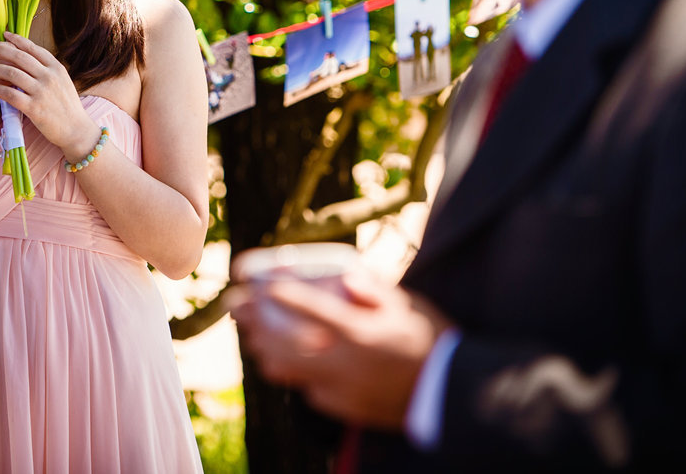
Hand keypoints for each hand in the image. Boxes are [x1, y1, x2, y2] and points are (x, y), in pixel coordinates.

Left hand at [0, 32, 97, 159]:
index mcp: (56, 67)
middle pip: (19, 57)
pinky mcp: (34, 108)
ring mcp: (41, 92)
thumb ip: (47, 69)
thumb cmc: (68, 106)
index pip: (33, 48)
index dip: (16, 40)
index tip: (3, 35)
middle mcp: (49, 76)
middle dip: (0, 50)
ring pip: (12, 73)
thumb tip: (29, 56)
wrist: (76, 130)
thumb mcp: (62, 81)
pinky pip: (11, 95)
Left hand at [230, 269, 451, 429]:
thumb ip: (372, 289)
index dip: (275, 293)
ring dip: (265, 350)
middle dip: (254, 322)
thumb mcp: (406, 305)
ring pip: (288, 371)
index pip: (308, 308)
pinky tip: (288, 361)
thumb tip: (345, 276)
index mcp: (359, 332)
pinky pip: (308, 390)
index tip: (252, 282)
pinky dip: (294, 373)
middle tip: (236, 305)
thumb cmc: (431, 341)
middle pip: (283, 343)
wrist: (449, 394)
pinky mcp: (344, 409)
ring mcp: (341, 390)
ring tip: (251, 334)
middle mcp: (344, 363)